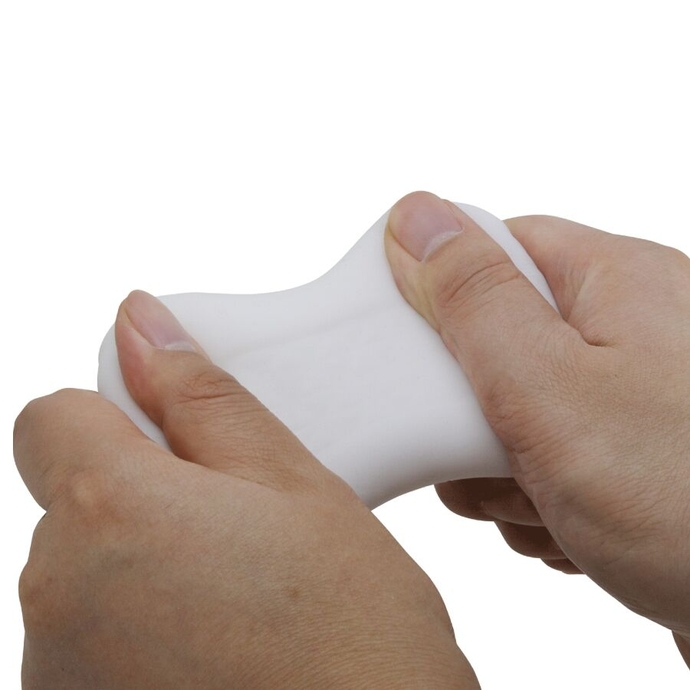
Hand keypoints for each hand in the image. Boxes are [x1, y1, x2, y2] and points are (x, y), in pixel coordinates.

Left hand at [14, 290, 478, 689]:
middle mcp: (56, 594)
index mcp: (110, 512)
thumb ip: (202, 397)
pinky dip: (139, 629)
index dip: (117, 418)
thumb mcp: (294, 484)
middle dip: (144, 495)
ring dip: (144, 564)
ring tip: (237, 597)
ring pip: (85, 570)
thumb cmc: (354, 634)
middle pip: (73, 498)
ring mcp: (57, 670)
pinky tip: (217, 651)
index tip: (177, 442)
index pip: (52, 418)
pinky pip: (91, 638)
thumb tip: (140, 323)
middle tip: (239, 527)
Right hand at [384, 192, 689, 655]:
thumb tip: (415, 219)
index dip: (438, 292)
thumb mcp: (550, 387)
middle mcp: (627, 331)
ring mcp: (629, 399)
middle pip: (498, 340)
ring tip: (540, 506)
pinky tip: (564, 530)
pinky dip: (537, 501)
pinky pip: (546, 459)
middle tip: (487, 452)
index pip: (495, 250)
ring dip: (501, 469)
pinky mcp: (628, 457)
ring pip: (515, 411)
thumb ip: (472, 298)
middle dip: (471, 408)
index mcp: (615, 282)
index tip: (412, 349)